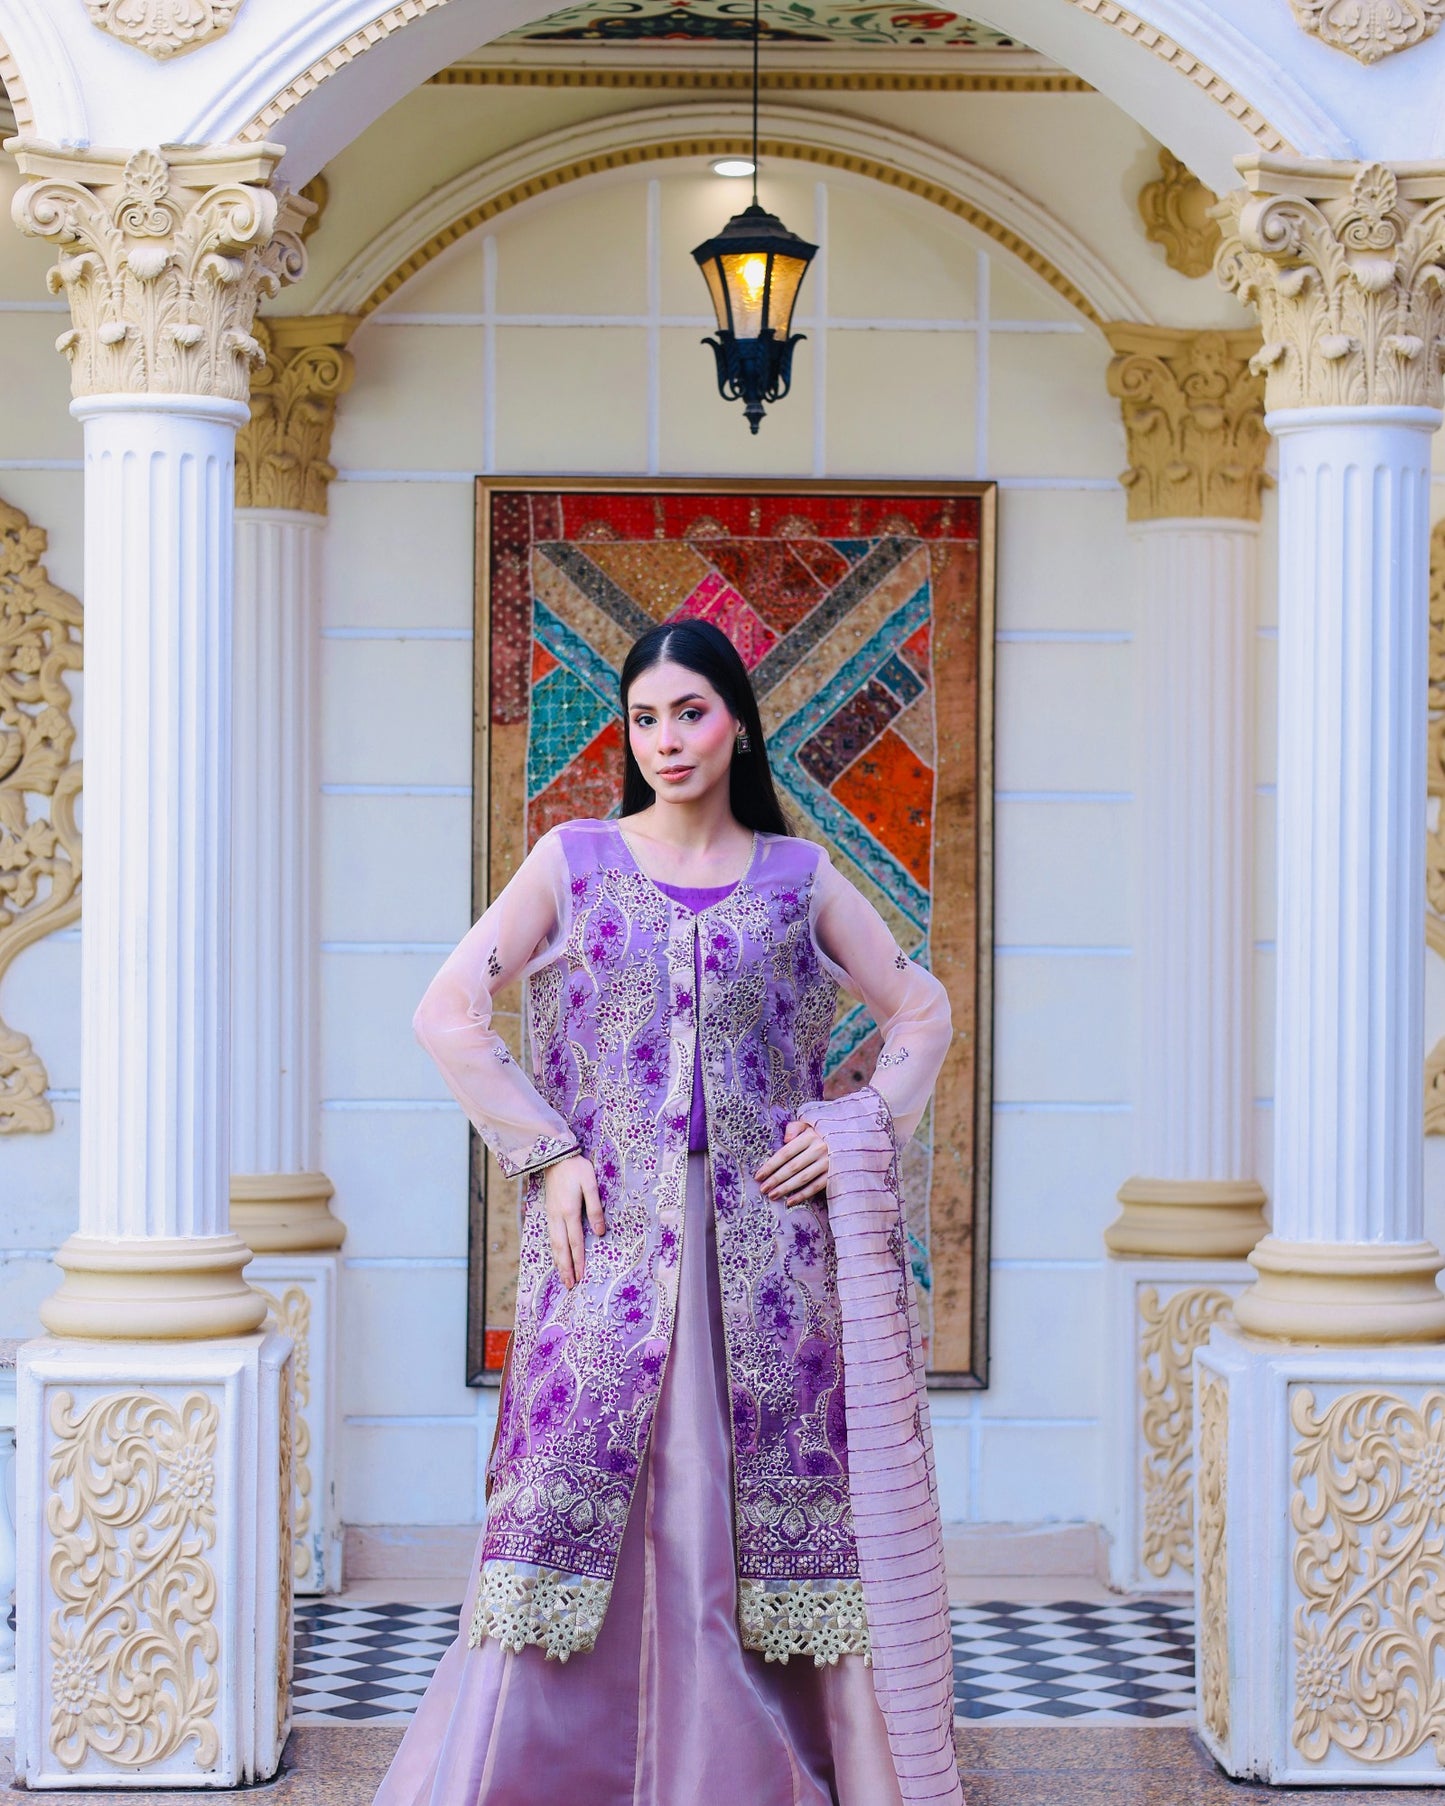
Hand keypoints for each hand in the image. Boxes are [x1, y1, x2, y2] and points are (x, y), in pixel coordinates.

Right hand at [542, 1154, 603, 1287]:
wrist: (554, 1155)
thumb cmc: (576, 1168)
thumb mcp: (590, 1184)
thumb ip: (595, 1208)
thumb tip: (600, 1231)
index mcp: (569, 1211)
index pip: (575, 1241)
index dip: (579, 1260)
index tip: (582, 1276)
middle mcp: (557, 1216)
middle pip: (561, 1248)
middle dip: (566, 1268)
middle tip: (570, 1286)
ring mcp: (551, 1215)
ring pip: (553, 1244)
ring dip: (559, 1262)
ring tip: (563, 1277)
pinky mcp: (549, 1212)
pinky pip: (551, 1236)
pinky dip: (554, 1250)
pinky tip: (556, 1257)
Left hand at [755, 1121, 828, 1204]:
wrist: (850, 1139)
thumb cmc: (822, 1132)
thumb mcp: (809, 1124)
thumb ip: (794, 1128)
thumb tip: (785, 1139)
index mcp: (810, 1136)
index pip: (785, 1153)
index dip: (770, 1165)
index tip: (758, 1175)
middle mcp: (819, 1149)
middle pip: (792, 1167)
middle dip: (775, 1179)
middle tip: (763, 1189)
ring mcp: (828, 1163)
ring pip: (803, 1178)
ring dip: (786, 1188)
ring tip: (772, 1195)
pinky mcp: (834, 1174)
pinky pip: (816, 1186)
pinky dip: (803, 1195)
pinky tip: (790, 1201)